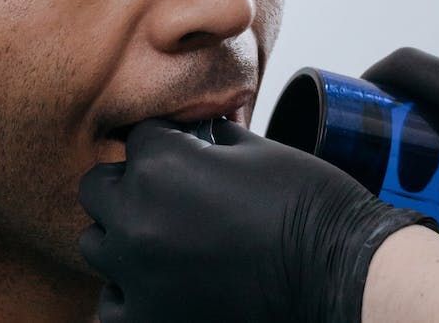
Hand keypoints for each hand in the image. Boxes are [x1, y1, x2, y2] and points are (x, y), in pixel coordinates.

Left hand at [78, 119, 433, 322]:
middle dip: (131, 186)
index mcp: (162, 164)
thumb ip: (212, 141)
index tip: (187, 157)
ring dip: (124, 238)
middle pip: (98, 188)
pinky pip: (110, 305)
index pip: (137, 137)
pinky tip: (164, 286)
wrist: (343, 276)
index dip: (166, 144)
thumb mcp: (260, 151)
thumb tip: (197, 134)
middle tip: (171, 197)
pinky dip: (130, 294)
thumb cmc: (311, 207)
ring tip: (167, 242)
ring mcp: (138, 275)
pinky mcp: (150, 322)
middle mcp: (137, 217)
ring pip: (96, 245)